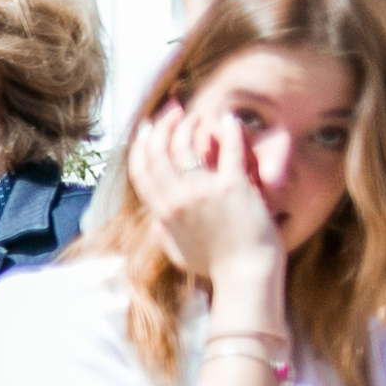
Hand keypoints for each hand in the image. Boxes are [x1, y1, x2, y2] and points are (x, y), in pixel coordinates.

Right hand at [124, 103, 286, 303]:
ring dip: (190, 123)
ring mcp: (204, 191)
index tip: (148, 128)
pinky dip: (228, 129)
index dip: (142, 144)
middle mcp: (177, 198)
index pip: (141, 170)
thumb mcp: (176, 252)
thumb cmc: (214, 266)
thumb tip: (154, 216)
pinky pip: (229, 149)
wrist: (244, 274)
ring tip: (198, 115)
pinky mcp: (233, 187)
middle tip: (173, 111)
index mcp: (162, 213)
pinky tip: (229, 118)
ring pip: (187, 145)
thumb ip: (162, 231)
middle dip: (164, 125)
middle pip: (160, 151)